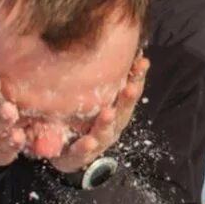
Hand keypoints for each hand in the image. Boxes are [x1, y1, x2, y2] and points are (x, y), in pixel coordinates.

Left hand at [49, 56, 150, 173]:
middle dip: (127, 99)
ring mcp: (97, 143)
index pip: (130, 90)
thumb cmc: (77, 116)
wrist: (62, 150)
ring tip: (107, 114)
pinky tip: (88, 141)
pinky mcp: (78, 157)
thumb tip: (112, 46)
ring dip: (107, 123)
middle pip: (123, 112)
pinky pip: (81, 153)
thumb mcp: (87, 93)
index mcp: (116, 109)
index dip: (137, 77)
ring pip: (105, 133)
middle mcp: (111, 126)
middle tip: (131, 87)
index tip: (142, 62)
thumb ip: (96, 75)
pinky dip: (85, 147)